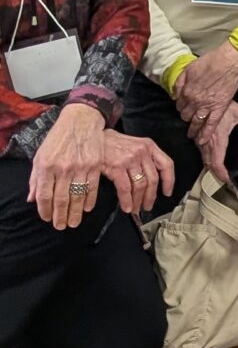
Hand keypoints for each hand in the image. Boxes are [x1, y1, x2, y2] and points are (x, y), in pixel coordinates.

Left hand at [27, 104, 108, 229]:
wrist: (80, 120)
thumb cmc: (58, 138)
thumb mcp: (40, 156)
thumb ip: (36, 178)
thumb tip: (32, 199)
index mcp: (46, 166)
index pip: (44, 195)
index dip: (45, 210)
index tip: (47, 219)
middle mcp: (62, 168)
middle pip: (61, 199)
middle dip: (61, 216)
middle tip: (61, 226)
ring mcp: (80, 166)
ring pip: (77, 195)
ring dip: (76, 212)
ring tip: (74, 222)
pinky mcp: (95, 164)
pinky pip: (93, 186)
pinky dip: (91, 199)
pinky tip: (88, 208)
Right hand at [95, 129, 175, 215]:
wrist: (93, 139)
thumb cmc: (112, 143)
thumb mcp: (134, 144)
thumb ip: (144, 157)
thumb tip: (149, 179)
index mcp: (149, 146)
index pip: (166, 164)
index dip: (169, 181)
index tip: (167, 192)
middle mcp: (142, 152)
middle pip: (153, 179)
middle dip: (151, 196)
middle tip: (147, 206)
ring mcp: (130, 159)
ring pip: (140, 185)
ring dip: (138, 201)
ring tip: (135, 208)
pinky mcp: (116, 167)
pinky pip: (125, 188)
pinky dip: (126, 200)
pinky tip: (126, 206)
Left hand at [175, 43, 237, 129]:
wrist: (228, 61)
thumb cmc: (210, 62)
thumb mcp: (188, 69)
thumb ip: (179, 83)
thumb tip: (175, 94)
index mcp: (186, 92)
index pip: (179, 105)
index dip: (181, 106)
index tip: (184, 107)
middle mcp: (194, 102)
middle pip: (186, 115)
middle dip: (186, 117)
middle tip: (188, 119)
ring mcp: (207, 106)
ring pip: (196, 122)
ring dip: (192, 130)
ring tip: (191, 135)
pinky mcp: (220, 108)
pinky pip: (211, 124)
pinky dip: (206, 133)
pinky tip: (202, 141)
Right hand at [193, 101, 237, 187]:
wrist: (205, 96)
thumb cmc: (221, 104)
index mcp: (217, 140)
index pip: (217, 164)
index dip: (222, 175)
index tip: (229, 180)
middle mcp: (206, 143)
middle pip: (210, 165)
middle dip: (218, 174)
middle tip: (228, 179)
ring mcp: (200, 141)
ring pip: (204, 160)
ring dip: (213, 167)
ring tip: (223, 172)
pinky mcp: (198, 137)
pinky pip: (201, 153)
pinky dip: (208, 159)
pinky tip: (215, 159)